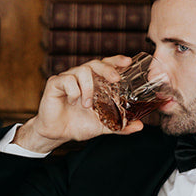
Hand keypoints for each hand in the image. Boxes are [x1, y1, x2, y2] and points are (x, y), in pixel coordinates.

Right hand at [14, 56, 139, 152]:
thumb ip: (120, 125)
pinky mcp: (55, 83)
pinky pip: (67, 80)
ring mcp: (68, 78)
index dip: (116, 61)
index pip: (106, 65)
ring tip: (87, 105)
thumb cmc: (78, 124)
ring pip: (82, 70)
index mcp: (94, 83)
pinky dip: (74, 92)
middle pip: (95, 63)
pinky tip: (73, 102)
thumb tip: (139, 126)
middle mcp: (82, 77)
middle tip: (115, 80)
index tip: (128, 62)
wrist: (57, 134)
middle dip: (107, 69)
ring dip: (88, 88)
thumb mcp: (103, 126)